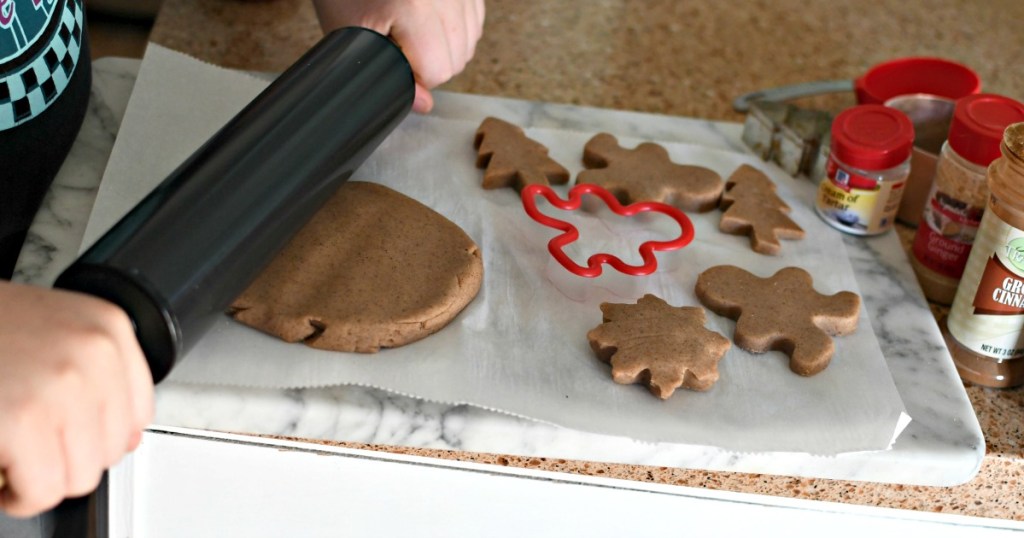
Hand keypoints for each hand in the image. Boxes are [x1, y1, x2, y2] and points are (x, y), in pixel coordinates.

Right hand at [0, 282, 152, 516]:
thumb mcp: (56, 333)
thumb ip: (98, 377)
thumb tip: (126, 440)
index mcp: (107, 328)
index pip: (139, 413)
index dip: (98, 436)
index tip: (67, 434)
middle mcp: (94, 352)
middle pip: (111, 450)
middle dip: (65, 458)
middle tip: (29, 444)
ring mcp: (63, 385)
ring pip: (80, 476)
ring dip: (41, 478)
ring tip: (14, 452)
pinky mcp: (23, 420)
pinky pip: (41, 490)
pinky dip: (17, 495)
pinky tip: (3, 470)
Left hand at [312, 0, 484, 112]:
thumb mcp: (351, 33)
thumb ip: (388, 75)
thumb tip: (425, 104)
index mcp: (412, 6)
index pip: (438, 71)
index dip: (415, 76)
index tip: (395, 60)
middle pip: (458, 59)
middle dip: (431, 62)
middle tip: (401, 45)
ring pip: (470, 41)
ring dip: (446, 47)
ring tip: (413, 31)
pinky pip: (474, 19)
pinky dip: (456, 26)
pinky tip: (430, 21)